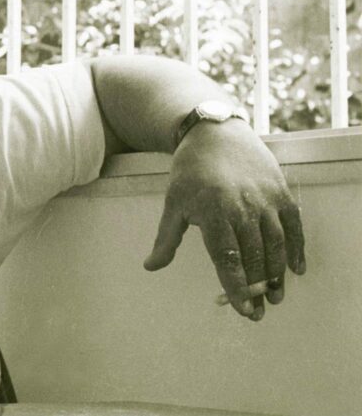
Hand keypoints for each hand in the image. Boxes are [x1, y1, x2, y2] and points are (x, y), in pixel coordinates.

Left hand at [142, 119, 305, 320]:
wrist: (215, 134)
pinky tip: (295, 270)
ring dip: (277, 273)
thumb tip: (150, 267)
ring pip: (275, 244)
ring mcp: (265, 199)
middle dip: (256, 287)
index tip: (242, 310)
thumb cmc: (189, 172)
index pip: (227, 257)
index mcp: (213, 211)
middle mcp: (242, 206)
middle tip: (258, 312)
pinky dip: (297, 248)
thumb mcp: (173, 203)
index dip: (235, 286)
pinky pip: (293, 226)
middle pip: (254, 255)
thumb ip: (166, 239)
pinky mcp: (280, 192)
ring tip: (275, 296)